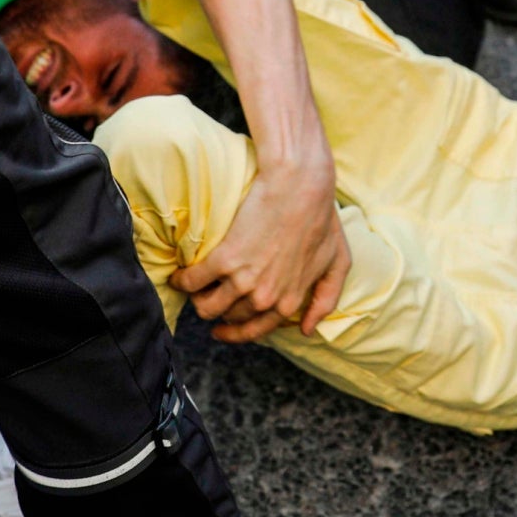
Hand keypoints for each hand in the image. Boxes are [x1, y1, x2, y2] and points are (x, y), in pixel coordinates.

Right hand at [171, 156, 352, 340]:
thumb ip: (326, 298)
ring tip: (193, 286)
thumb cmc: (320, 216)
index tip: (222, 330)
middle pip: (229, 317)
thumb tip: (307, 329)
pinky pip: (192, 282)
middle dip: (218, 310)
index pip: (256, 330)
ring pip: (207, 307)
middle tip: (209, 296)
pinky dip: (182, 281)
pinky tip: (180, 275)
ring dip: (198, 299)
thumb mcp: (337, 261)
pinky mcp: (224, 260)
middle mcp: (266, 298)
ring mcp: (244, 281)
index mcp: (289, 301)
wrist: (299, 183)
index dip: (236, 333)